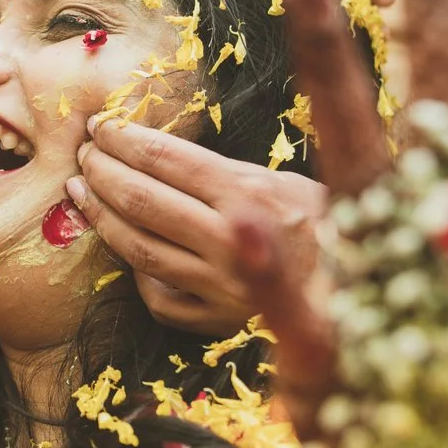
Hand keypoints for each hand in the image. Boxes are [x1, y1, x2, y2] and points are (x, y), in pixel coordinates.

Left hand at [68, 117, 325, 337]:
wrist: (364, 292)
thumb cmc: (328, 226)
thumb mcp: (290, 181)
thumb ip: (230, 173)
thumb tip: (160, 152)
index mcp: (249, 194)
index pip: (165, 158)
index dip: (122, 139)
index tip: (99, 126)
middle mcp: (231, 240)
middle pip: (142, 200)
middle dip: (102, 172)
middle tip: (84, 154)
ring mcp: (220, 286)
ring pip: (139, 248)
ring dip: (102, 216)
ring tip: (82, 191)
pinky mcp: (218, 321)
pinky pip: (160, 296)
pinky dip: (136, 271)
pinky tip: (124, 246)